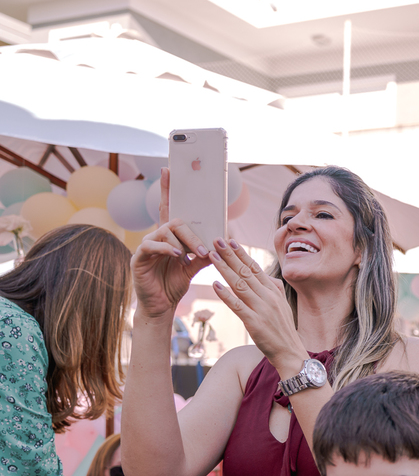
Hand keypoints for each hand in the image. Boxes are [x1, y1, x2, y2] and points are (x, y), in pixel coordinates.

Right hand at [130, 169, 212, 320]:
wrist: (162, 305)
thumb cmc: (175, 284)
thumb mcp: (195, 267)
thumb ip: (205, 253)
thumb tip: (223, 242)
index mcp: (169, 237)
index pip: (168, 208)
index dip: (166, 189)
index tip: (168, 171)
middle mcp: (157, 237)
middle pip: (174, 221)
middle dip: (191, 232)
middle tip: (203, 248)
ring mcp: (146, 246)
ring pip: (165, 231)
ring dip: (184, 242)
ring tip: (193, 255)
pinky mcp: (138, 258)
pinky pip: (152, 245)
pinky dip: (167, 249)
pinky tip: (178, 255)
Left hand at [206, 238, 306, 368]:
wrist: (290, 352)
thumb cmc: (283, 330)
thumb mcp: (282, 305)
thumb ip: (273, 289)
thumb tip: (262, 275)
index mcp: (274, 291)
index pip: (255, 268)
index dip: (242, 254)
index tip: (230, 241)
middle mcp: (269, 297)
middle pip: (246, 271)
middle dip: (230, 255)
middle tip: (217, 240)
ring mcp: (262, 309)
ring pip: (240, 284)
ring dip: (225, 268)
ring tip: (212, 255)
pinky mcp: (254, 322)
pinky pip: (237, 305)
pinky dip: (226, 294)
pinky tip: (215, 284)